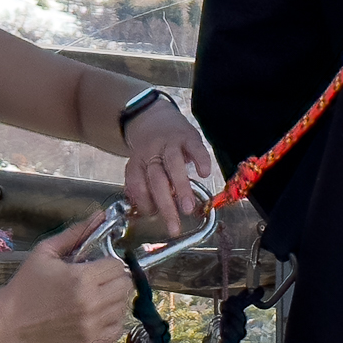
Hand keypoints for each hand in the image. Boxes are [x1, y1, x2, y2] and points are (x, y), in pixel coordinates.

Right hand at [0, 217, 132, 342]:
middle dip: (114, 279)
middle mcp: (91, 304)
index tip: (98, 265)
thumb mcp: (45, 253)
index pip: (118, 266)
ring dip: (114, 299)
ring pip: (123, 306)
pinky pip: (117, 328)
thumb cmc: (24, 290)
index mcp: (81, 279)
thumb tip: (98, 216)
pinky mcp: (89, 342)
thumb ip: (75, 233)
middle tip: (99, 279)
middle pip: (125, 285)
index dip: (108, 262)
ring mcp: (91, 325)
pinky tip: (96, 313)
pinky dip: (112, 320)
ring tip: (95, 296)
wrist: (8, 325)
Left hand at [121, 99, 213, 235]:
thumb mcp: (141, 165)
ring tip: (189, 208)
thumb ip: (145, 185)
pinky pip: (194, 148)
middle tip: (174, 226)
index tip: (154, 216)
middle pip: (156, 180)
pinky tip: (204, 173)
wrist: (153, 116)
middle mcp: (152, 152)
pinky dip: (200, 160)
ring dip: (181, 188)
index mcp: (137, 162)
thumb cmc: (150, 151)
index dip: (144, 202)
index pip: (137, 185)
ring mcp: (170, 143)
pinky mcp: (188, 136)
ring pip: (174, 165)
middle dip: (166, 205)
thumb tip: (151, 211)